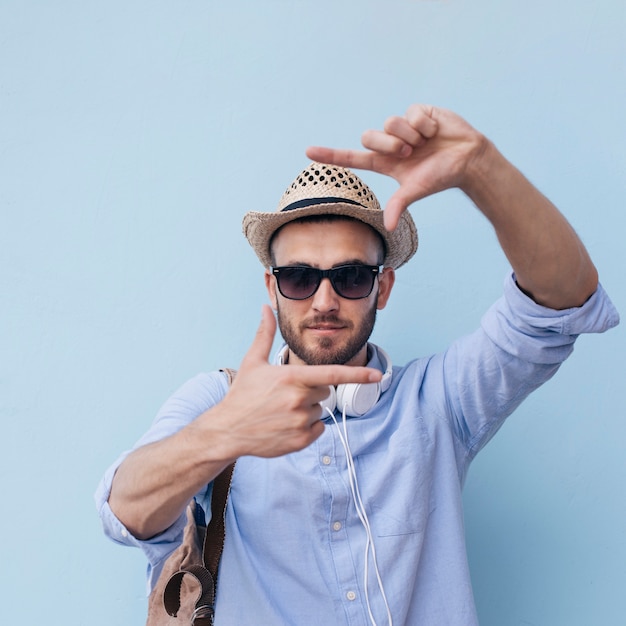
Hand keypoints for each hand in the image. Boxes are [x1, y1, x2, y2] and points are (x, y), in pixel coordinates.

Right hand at [204, 305, 381, 457]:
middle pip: (324, 391)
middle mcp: (299, 400)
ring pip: (320, 410)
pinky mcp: (300, 441)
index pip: (332, 375)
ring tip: (281, 411)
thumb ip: (265, 334)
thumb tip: (266, 308)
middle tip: (285, 394)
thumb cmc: (242, 394)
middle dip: (310, 390)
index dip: (357, 374)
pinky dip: (307, 427)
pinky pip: (317, 428)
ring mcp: (300, 422)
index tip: (377, 375)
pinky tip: (285, 424)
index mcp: (291, 378)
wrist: (227, 430)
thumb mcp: (253, 362)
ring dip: (307, 409)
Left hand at [306, 104, 486, 230]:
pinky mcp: (418, 112)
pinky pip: (411, 112)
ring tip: (425, 142)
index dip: (331, 155)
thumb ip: (399, 204)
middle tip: (410, 152)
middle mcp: (390, 144)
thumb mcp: (416, 190)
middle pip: (369, 135)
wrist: (468, 159)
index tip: (308, 152)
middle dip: (389, 144)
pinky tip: (435, 131)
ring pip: (390, 122)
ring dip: (409, 134)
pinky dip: (425, 124)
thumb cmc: (441, 176)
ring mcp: (403, 127)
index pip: (352, 158)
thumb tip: (388, 227)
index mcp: (385, 162)